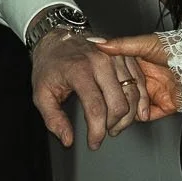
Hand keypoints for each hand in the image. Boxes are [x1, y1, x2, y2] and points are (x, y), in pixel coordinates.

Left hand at [32, 30, 149, 150]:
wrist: (57, 38)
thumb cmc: (50, 64)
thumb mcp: (41, 93)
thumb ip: (53, 119)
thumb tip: (67, 139)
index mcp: (79, 71)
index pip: (96, 108)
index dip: (97, 131)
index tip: (94, 142)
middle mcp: (100, 62)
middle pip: (119, 104)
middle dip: (113, 125)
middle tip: (104, 131)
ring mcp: (115, 57)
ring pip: (133, 94)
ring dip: (128, 116)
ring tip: (116, 125)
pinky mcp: (125, 56)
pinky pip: (140, 82)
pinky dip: (140, 100)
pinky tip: (133, 112)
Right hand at [90, 32, 181, 119]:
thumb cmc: (178, 47)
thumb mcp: (144, 43)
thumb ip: (120, 45)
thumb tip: (99, 43)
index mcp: (139, 64)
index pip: (117, 77)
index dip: (107, 83)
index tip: (98, 87)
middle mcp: (146, 79)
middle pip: (125, 94)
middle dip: (115, 101)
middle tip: (104, 104)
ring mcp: (155, 93)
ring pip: (134, 107)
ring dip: (126, 111)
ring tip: (116, 113)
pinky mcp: (166, 105)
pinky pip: (150, 115)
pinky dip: (141, 117)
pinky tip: (133, 116)